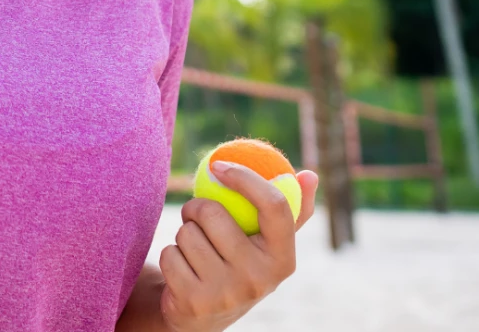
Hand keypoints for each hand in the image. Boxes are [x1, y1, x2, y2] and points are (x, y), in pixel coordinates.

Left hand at [156, 163, 317, 331]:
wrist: (205, 315)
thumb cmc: (239, 263)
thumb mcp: (266, 243)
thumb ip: (289, 210)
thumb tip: (308, 174)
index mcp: (283, 260)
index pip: (274, 206)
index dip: (246, 178)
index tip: (218, 164)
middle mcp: (259, 279)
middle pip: (213, 214)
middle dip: (196, 207)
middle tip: (196, 212)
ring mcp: (227, 293)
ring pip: (187, 233)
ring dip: (183, 234)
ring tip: (194, 247)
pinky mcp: (194, 301)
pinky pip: (170, 254)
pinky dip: (170, 255)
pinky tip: (182, 268)